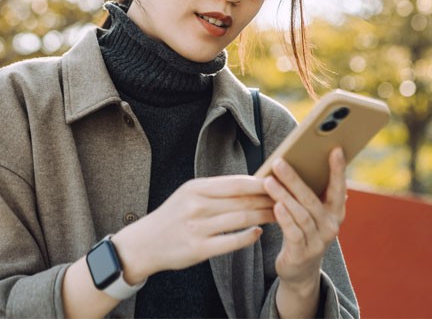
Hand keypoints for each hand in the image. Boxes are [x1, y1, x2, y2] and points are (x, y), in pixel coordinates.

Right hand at [112, 175, 275, 282]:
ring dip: (263, 217)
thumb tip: (250, 182)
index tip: (279, 183)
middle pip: (242, 201)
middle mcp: (196, 206)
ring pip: (240, 220)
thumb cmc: (172, 216)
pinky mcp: (199, 249)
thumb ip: (215, 189)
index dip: (260, 183)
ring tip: (278, 215)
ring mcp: (197, 228)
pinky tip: (259, 233)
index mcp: (195, 188)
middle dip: (267, 200)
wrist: (144, 243)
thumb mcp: (188, 194)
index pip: (236, 183)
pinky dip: (249, 237)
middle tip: (287, 200)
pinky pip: (232, 242)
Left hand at [264, 147, 346, 287]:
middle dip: (295, 179)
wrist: (299, 270)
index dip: (338, 170)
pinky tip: (276, 206)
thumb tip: (293, 161)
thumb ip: (308, 193)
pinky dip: (285, 219)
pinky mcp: (303, 253)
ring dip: (284, 196)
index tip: (335, 149)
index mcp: (335, 212)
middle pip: (312, 199)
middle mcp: (331, 226)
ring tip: (268, 181)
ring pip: (301, 214)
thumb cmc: (302, 231)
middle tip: (279, 162)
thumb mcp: (309, 213)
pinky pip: (294, 233)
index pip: (339, 188)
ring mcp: (318, 241)